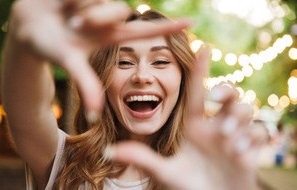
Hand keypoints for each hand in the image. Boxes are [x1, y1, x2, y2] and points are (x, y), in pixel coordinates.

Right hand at [9, 0, 189, 112]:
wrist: (26, 26)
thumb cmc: (46, 47)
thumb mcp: (69, 63)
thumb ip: (85, 84)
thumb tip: (94, 115)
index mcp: (111, 37)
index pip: (145, 32)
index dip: (167, 29)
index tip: (192, 24)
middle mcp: (108, 19)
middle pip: (119, 10)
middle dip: (96, 17)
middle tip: (74, 25)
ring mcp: (98, 3)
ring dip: (81, 7)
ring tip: (67, 16)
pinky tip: (63, 2)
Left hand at [105, 47, 265, 189]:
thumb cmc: (189, 187)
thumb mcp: (165, 172)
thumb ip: (142, 158)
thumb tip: (110, 150)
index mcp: (195, 126)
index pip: (196, 92)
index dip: (200, 70)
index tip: (202, 46)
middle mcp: (215, 126)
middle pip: (228, 94)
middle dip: (225, 91)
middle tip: (215, 100)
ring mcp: (235, 136)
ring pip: (245, 110)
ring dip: (238, 120)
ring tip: (227, 139)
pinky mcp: (251, 148)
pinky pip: (260, 133)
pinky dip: (251, 140)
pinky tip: (240, 154)